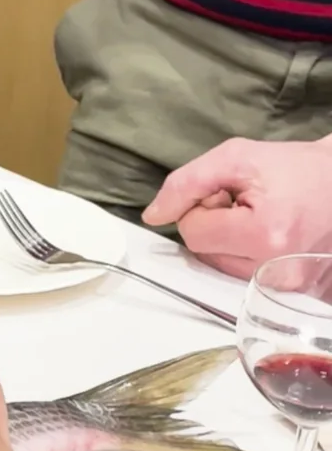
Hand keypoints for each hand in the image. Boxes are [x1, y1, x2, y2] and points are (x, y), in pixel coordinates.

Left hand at [143, 136, 331, 279]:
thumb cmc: (296, 168)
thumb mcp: (237, 158)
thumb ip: (186, 183)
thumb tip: (153, 215)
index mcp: (264, 235)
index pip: (193, 233)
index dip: (201, 208)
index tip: (228, 194)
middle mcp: (275, 270)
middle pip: (203, 254)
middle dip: (215, 225)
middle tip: (249, 204)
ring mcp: (285, 286)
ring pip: (219, 267)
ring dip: (229, 241)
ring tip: (262, 219)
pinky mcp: (290, 292)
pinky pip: (241, 276)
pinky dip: (245, 255)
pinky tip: (269, 236)